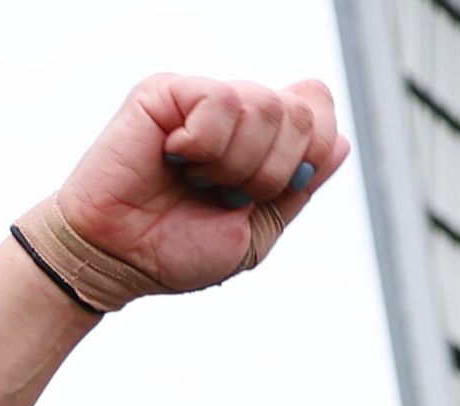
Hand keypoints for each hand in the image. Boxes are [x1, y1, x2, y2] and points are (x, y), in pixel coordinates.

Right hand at [39, 74, 348, 302]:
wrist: (118, 259)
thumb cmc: (175, 249)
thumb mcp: (256, 231)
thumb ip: (299, 189)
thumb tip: (340, 142)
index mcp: (259, 141)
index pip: (317, 108)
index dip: (311, 150)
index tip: (272, 191)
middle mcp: (233, 112)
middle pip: (297, 111)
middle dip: (272, 170)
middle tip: (227, 194)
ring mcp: (200, 98)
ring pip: (262, 105)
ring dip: (236, 163)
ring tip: (198, 181)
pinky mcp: (166, 92)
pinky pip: (218, 100)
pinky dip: (205, 146)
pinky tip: (175, 159)